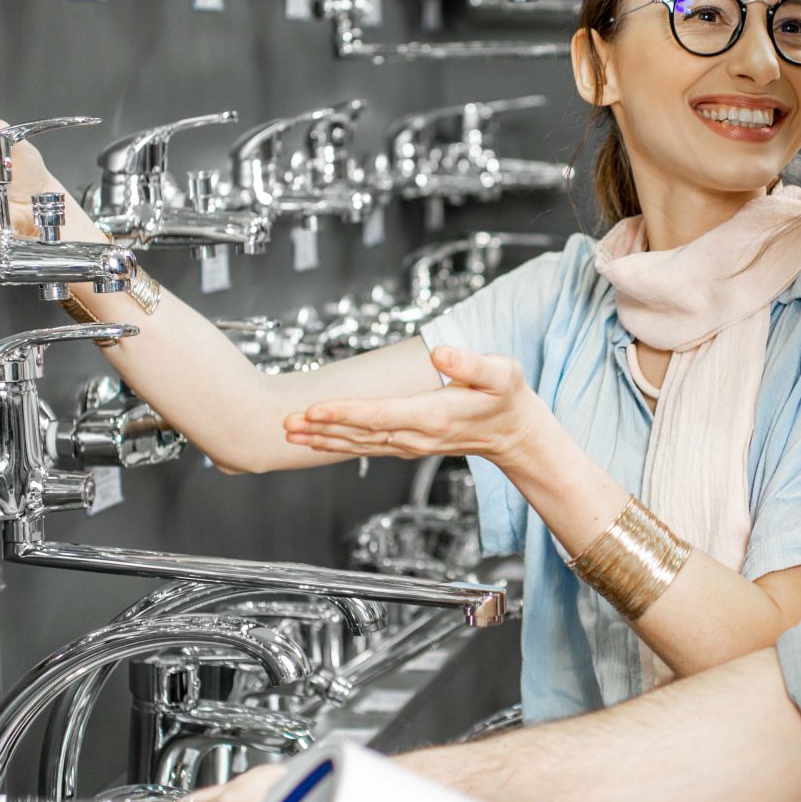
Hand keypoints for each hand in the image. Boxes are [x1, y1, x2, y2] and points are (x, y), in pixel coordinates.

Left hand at [283, 345, 542, 467]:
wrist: (515, 433)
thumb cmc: (506, 397)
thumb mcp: (500, 372)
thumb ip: (471, 363)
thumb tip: (440, 354)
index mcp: (433, 415)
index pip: (379, 415)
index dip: (345, 413)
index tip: (314, 409)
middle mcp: (417, 435)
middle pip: (360, 434)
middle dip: (321, 428)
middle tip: (285, 422)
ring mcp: (411, 443)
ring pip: (359, 444)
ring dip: (323, 438)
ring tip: (291, 433)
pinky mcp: (408, 444)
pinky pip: (367, 447)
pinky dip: (339, 444)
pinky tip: (319, 441)